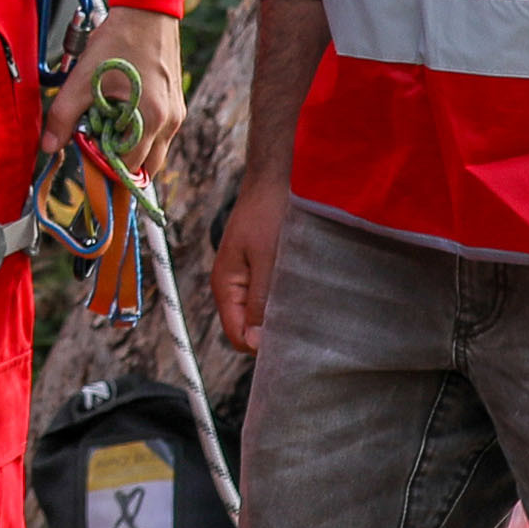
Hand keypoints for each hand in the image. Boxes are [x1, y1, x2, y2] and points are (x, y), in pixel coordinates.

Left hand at [45, 2, 183, 176]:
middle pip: (147, 167)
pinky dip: (141, 134)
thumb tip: (48, 147)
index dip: (105, 168)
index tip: (87, 155)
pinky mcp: (176, 104)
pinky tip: (122, 116)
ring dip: (131, 150)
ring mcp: (176, 113)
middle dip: (121, 165)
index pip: (129, 168)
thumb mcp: (82, 80)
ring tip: (108, 129)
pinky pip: (160, 134)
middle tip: (98, 148)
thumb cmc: (117, 43)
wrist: (146, 12)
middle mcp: (170, 122)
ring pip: (155, 151)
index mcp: (150, 120)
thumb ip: (63, 116)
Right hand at [211, 165, 290, 351]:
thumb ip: (259, 302)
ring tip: (302, 308)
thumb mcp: (267, 262)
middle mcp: (231, 286)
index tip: (289, 344)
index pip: (237, 335)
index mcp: (226, 286)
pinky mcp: (257, 269)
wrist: (273, 181)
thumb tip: (253, 342)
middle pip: (246, 328)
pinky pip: (265, 296)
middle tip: (301, 327)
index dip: (259, 346)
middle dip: (269, 332)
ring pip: (258, 313)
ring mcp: (243, 278)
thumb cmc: (269, 216)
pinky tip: (298, 294)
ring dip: (277, 315)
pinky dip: (280, 300)